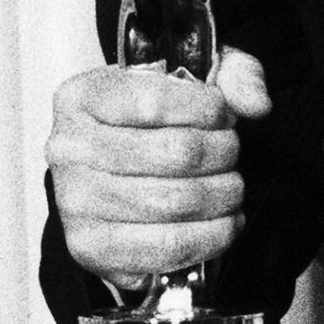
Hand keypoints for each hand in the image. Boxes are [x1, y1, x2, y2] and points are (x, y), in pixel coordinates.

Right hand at [48, 47, 270, 285]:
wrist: (116, 173)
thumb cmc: (152, 124)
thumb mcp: (193, 79)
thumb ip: (234, 75)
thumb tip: (255, 105)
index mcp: (82, 98)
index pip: (154, 102)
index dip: (208, 110)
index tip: (222, 116)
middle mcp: (68, 150)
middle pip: (176, 153)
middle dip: (224, 153)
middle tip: (230, 154)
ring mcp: (74, 203)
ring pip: (177, 202)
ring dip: (224, 194)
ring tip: (229, 186)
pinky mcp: (91, 248)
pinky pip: (169, 248)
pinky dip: (213, 236)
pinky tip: (222, 221)